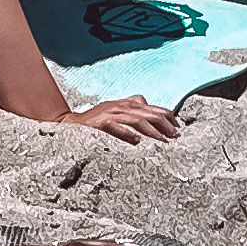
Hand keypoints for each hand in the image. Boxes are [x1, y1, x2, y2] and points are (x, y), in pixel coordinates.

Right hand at [63, 95, 179, 142]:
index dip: (167, 116)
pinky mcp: (99, 124)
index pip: (152, 108)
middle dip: (164, 125)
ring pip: (136, 120)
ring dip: (152, 131)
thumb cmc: (95, 120)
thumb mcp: (115, 109)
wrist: (69, 123)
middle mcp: (120, 106)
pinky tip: (137, 141)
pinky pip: (115, 127)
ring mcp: (110, 114)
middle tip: (175, 136)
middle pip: (148, 113)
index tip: (177, 127)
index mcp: (126, 104)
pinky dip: (127, 133)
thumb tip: (149, 104)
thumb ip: (132, 107)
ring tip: (163, 140)